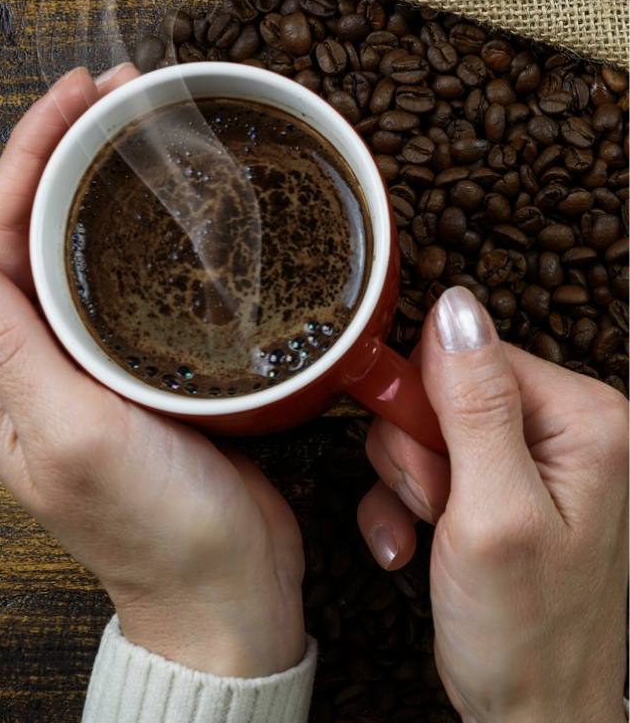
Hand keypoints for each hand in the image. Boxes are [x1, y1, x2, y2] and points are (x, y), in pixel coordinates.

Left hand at [0, 66, 305, 677]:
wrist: (226, 587)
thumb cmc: (159, 528)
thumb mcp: (76, 438)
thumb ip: (13, 350)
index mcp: (3, 376)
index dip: (25, 160)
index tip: (75, 100)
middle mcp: (38, 364)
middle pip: (32, 235)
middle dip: (63, 155)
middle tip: (115, 97)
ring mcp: (92, 367)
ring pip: (82, 254)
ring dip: (101, 188)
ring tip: (141, 133)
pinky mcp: (145, 373)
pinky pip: (129, 287)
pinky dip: (143, 237)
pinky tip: (172, 212)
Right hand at [358, 286, 627, 722]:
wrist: (532, 715)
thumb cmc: (527, 634)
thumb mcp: (493, 513)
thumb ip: (475, 405)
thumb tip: (457, 307)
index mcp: (583, 419)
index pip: (476, 353)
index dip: (429, 400)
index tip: (424, 460)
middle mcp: (563, 429)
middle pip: (447, 388)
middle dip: (418, 450)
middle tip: (436, 504)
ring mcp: (528, 458)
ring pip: (426, 426)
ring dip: (408, 481)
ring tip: (432, 529)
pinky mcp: (497, 484)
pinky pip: (427, 463)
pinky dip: (406, 503)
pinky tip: (413, 544)